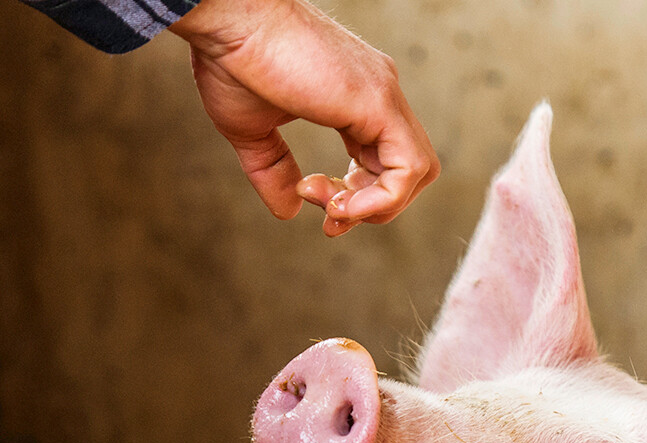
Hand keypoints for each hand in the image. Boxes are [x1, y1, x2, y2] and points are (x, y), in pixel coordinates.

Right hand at [169, 0, 439, 236]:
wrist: (229, 21)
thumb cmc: (233, 62)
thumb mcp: (253, 131)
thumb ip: (275, 171)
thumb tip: (290, 210)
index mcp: (355, 99)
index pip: (379, 160)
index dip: (355, 195)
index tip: (308, 198)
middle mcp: (379, 95)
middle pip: (406, 170)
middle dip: (369, 207)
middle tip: (327, 216)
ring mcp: (384, 95)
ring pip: (417, 172)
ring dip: (376, 208)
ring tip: (330, 207)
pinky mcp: (378, 102)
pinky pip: (409, 167)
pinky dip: (383, 199)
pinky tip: (341, 203)